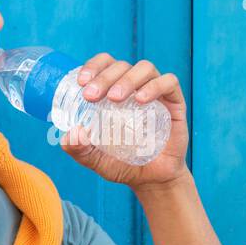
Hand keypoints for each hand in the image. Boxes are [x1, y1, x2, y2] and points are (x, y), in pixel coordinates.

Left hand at [58, 53, 189, 189]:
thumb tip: (70, 134)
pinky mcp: (175, 103)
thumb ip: (79, 149)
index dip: (93, 66)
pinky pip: (169, 83)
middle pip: (121, 65)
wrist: (152, 180)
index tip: (81, 82)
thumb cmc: (123, 164)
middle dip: (104, 77)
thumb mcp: (94, 159)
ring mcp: (156, 93)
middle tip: (91, 96)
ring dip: (126, 79)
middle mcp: (135, 87)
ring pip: (145, 68)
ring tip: (114, 99)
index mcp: (114, 91)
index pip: (104, 64)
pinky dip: (154, 87)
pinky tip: (140, 100)